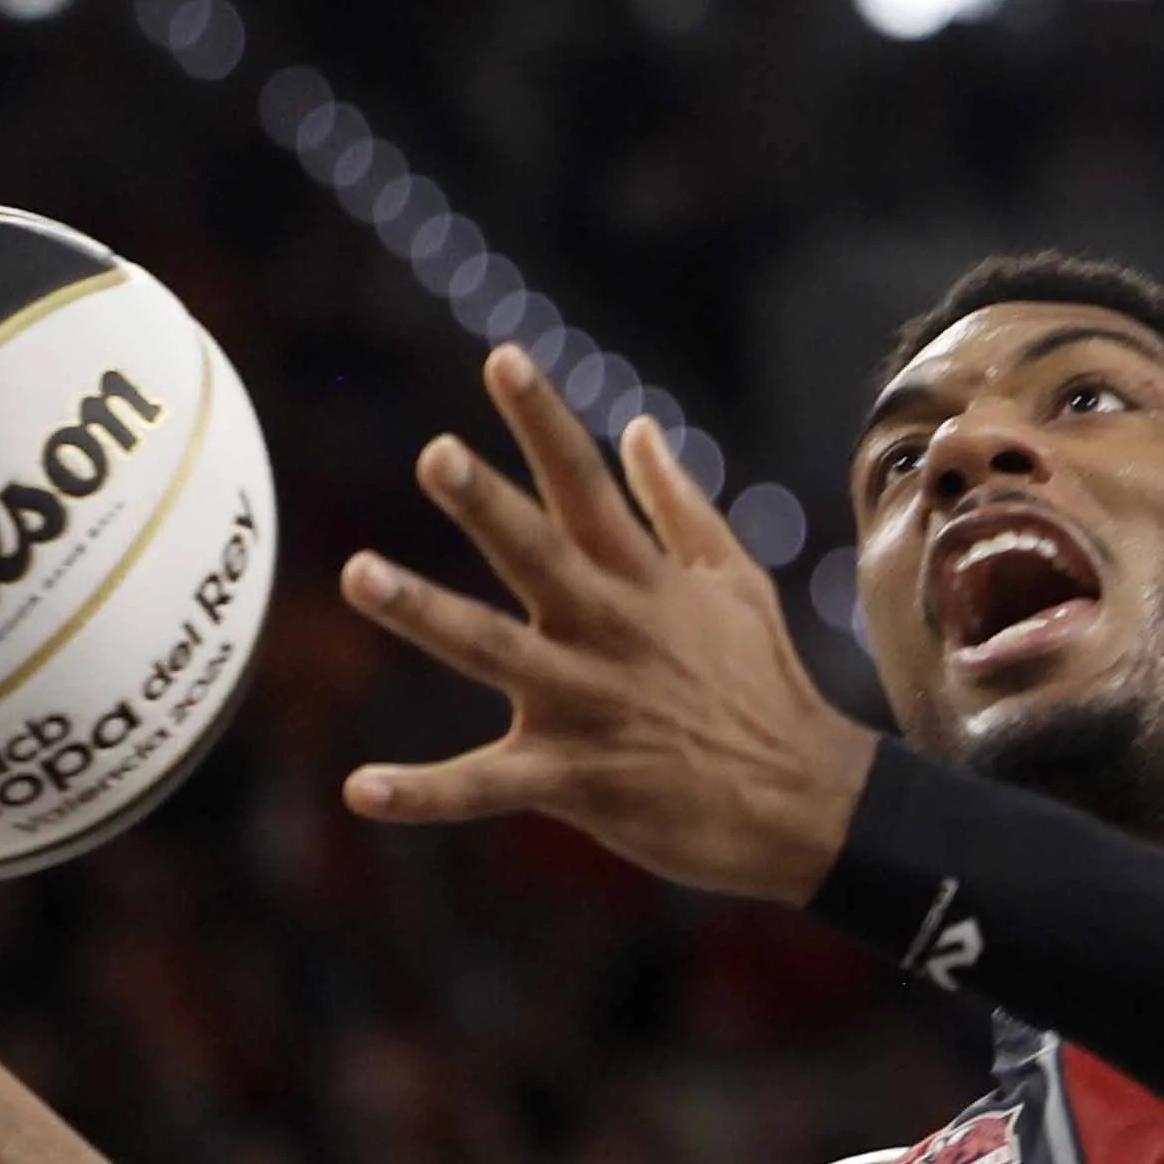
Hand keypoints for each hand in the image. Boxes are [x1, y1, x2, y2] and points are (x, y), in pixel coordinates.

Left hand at [339, 348, 872, 903]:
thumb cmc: (764, 684)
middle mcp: (610, 630)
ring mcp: (588, 704)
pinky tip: (359, 788)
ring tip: (359, 575)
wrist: (805, 803)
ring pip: (493, 651)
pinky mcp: (576, 778)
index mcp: (644, 580)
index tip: (501, 361)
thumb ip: (678, 506)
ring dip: (424, 613)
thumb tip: (637, 428)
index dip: (543, 423)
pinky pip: (485, 786)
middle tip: (435, 454)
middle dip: (486, 504)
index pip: (586, 485)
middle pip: (537, 555)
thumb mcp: (734, 581)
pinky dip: (423, 793)